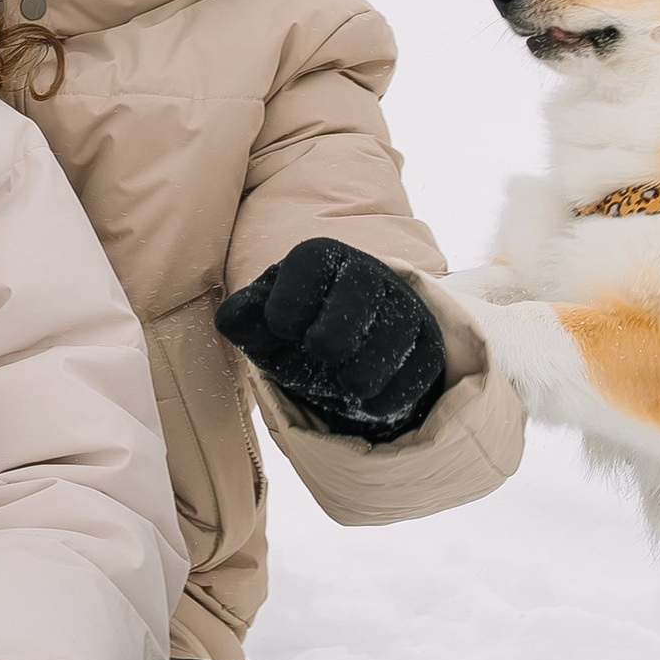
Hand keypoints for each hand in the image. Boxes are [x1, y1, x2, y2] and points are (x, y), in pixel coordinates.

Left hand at [214, 237, 448, 443]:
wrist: (344, 354)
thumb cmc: (296, 331)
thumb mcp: (262, 325)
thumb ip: (242, 319)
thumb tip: (232, 319)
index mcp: (320, 258)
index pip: (311, 262)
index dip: (292, 300)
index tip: (283, 328)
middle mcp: (368, 274)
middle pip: (362, 291)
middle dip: (336, 333)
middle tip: (321, 353)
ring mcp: (404, 307)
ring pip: (396, 332)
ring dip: (364, 370)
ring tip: (345, 384)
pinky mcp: (428, 343)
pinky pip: (420, 368)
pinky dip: (392, 393)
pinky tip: (370, 401)